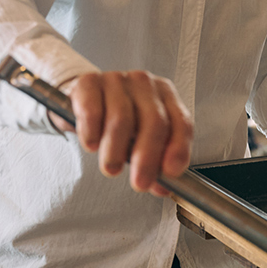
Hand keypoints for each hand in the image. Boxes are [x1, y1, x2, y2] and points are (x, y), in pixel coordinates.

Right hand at [51, 71, 192, 195]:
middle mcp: (145, 84)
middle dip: (147, 158)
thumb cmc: (118, 120)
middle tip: (140, 182)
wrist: (85, 98)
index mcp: (165, 95)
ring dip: (116, 150)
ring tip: (111, 167)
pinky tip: (92, 143)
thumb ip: (154, 162)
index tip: (171, 172)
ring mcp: (117, 80)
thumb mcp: (140, 140)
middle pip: (154, 121)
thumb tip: (162, 187)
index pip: (181, 122)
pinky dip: (91, 132)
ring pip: (121, 118)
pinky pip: (92, 110)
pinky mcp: (89, 82)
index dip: (178, 149)